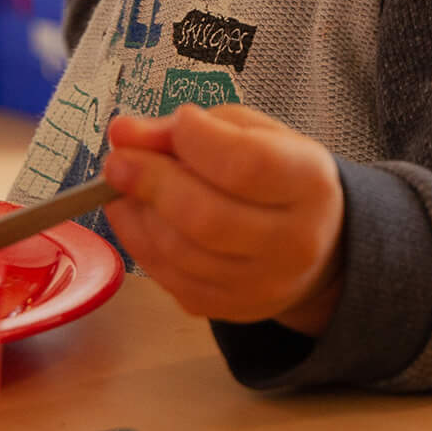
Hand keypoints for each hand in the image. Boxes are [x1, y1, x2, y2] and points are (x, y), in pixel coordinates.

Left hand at [100, 104, 345, 330]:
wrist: (313, 241)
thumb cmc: (273, 173)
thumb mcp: (246, 132)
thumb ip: (185, 128)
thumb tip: (123, 133)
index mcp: (310, 183)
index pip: (247, 165)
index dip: (198, 141)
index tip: (180, 123)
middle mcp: (296, 241)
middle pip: (208, 217)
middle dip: (150, 182)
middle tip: (118, 160)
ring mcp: (264, 284)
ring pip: (181, 251)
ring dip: (138, 213)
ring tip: (124, 184)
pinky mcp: (232, 308)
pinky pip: (170, 277)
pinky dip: (139, 242)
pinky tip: (135, 213)